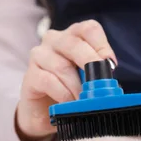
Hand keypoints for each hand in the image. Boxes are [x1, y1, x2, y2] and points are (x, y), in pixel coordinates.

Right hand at [16, 20, 116, 140]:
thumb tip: (110, 83)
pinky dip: (64, 94)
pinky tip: (70, 103)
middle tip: (100, 84)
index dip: (102, 45)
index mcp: (73, 36)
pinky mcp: (30, 75)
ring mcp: (39, 55)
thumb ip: (99, 75)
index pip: (89, 29)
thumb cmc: (71, 90)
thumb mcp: (89, 79)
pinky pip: (48, 81)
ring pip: (62, 66)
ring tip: (85, 101)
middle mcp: (54, 40)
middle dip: (91, 64)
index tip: (111, 65)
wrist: (45, 111)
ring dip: (77, 87)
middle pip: (75, 44)